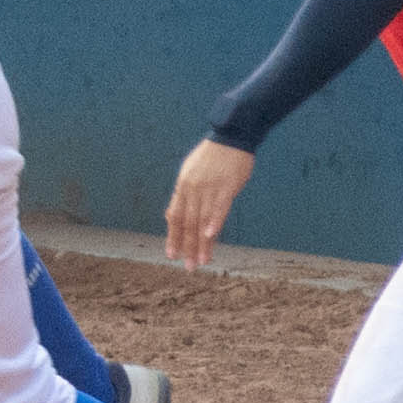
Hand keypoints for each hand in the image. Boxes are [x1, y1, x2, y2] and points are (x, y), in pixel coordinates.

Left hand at [162, 138, 256, 272]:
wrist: (230, 135)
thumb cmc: (213, 155)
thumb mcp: (191, 171)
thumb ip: (186, 192)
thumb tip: (179, 211)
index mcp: (183, 186)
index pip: (175, 217)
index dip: (174, 237)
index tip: (172, 255)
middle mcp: (192, 189)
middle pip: (188, 223)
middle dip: (187, 247)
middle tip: (188, 267)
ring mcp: (209, 188)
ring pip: (202, 221)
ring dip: (201, 243)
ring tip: (201, 261)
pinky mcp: (226, 187)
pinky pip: (219, 208)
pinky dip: (214, 222)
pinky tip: (211, 236)